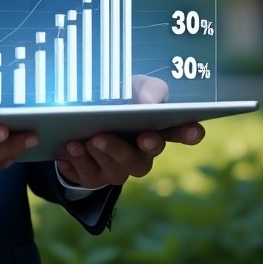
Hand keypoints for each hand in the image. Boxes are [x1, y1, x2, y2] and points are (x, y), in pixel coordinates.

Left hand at [55, 74, 204, 187]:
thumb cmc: (120, 98)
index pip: (180, 134)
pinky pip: (85, 175)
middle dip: (121, 149)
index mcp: (157, 131)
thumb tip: (146, 103)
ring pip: (111, 169)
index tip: (193, 129)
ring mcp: (117, 169)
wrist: (85, 115)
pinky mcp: (93, 177)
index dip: (189, 133)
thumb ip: (148, 90)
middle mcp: (141, 156)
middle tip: (104, 137)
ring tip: (83, 140)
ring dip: (96, 154)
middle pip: (138, 160)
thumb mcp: (135, 86)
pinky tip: (69, 148)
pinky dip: (75, 162)